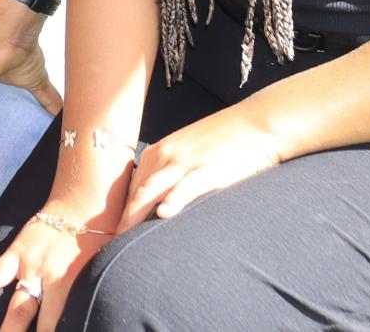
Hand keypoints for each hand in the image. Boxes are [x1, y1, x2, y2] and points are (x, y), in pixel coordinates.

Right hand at [0, 212, 109, 331]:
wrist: (81, 200)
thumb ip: (90, 295)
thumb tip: (95, 318)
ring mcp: (27, 263)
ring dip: (6, 329)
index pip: (55, 325)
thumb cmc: (100, 237)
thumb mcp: (102, 269)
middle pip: (31, 319)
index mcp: (67, 282)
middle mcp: (45, 276)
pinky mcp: (15, 251)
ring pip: (13, 304)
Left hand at [119, 106, 283, 228]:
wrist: (257, 122)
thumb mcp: (190, 151)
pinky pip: (186, 187)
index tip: (114, 236)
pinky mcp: (208, 169)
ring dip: (136, 216)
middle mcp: (165, 155)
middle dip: (123, 221)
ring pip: (152, 191)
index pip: (134, 189)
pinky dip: (173, 200)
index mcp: (159, 152)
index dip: (123, 213)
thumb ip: (173, 172)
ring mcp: (186, 162)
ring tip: (124, 240)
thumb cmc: (225, 141)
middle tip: (111, 246)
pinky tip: (163, 214)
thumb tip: (161, 200)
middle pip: (137, 194)